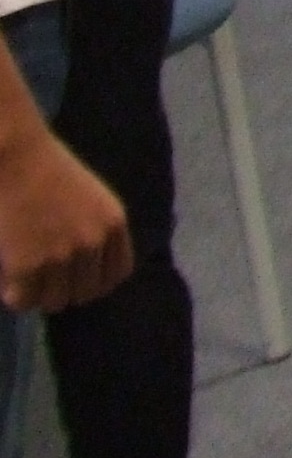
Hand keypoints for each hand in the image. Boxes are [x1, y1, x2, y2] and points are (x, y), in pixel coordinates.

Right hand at [0, 124, 129, 312]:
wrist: (15, 156)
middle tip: (43, 280)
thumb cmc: (48, 169)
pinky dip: (15, 296)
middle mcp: (92, 242)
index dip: (94, 282)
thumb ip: (94, 229)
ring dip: (38, 295)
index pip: (116, 276)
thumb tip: (84, 270)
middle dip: (64, 290)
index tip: (75, 280)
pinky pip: (23, 300)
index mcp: (113, 224)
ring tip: (25, 280)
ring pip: (54, 302)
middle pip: (85, 293)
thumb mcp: (92, 197)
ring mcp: (60, 255)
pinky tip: (9, 283)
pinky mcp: (26, 265)